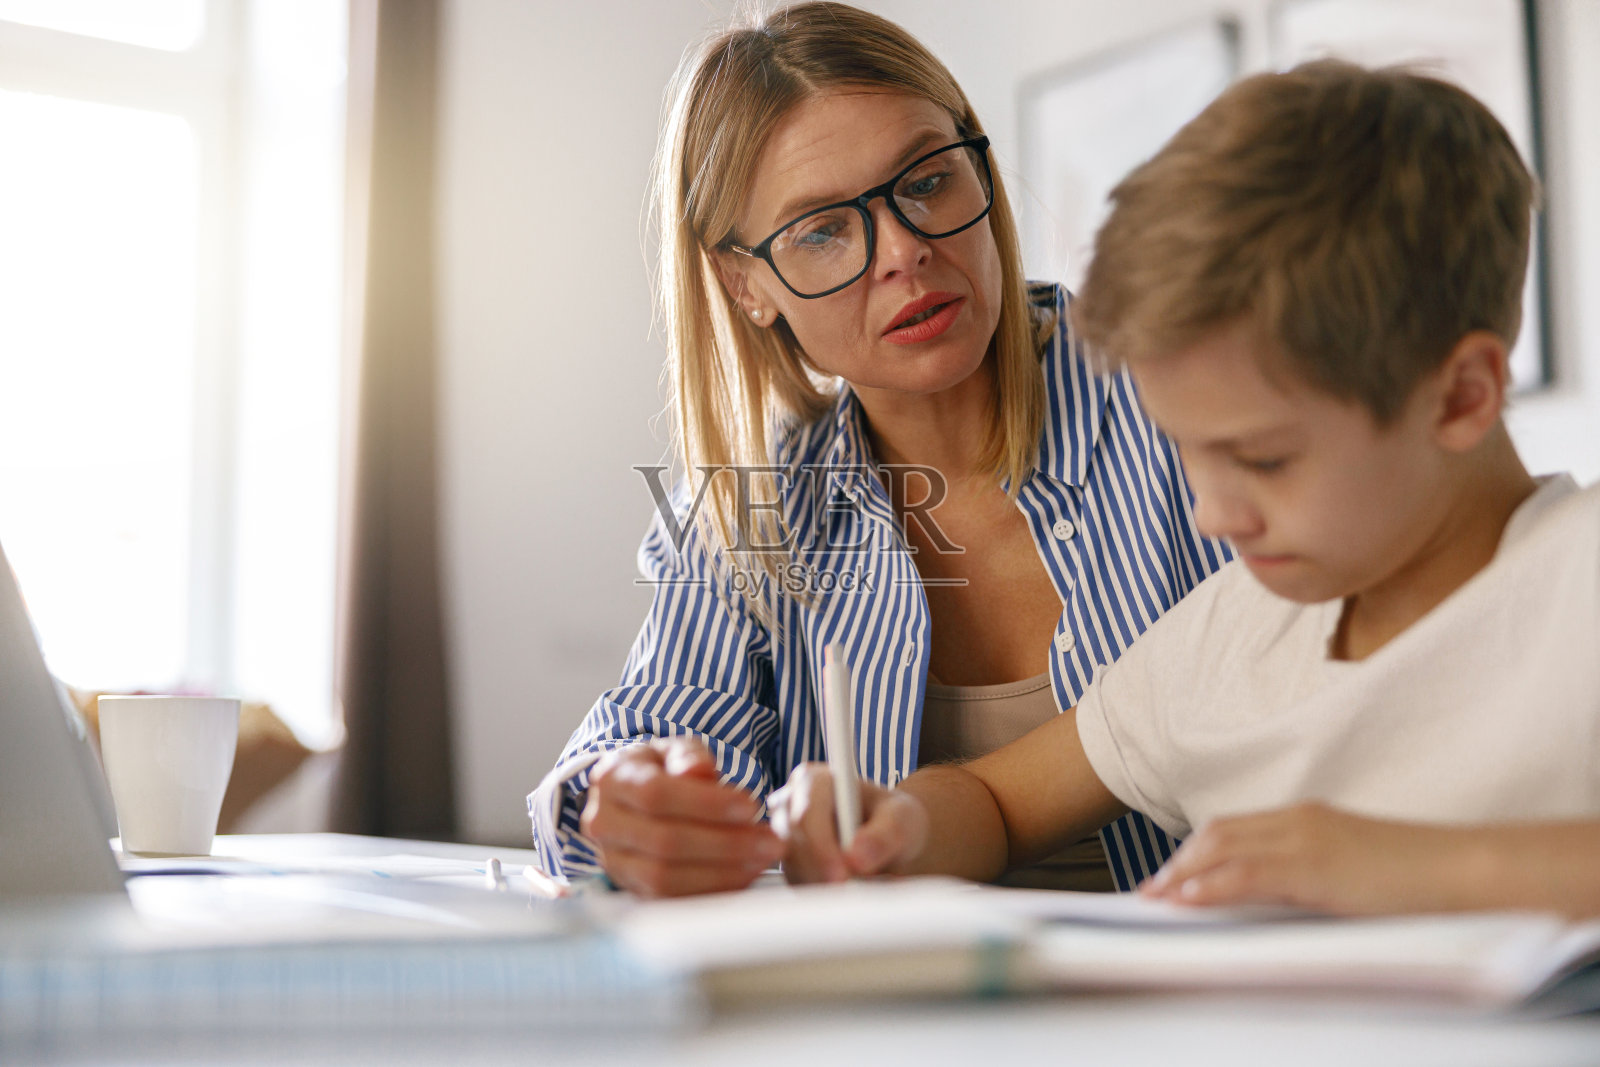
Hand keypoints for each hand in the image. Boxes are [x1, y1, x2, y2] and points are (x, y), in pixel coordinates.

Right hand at [579, 737, 782, 897]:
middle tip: (770, 840)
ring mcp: (615, 862)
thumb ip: (690, 758)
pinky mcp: (632, 889)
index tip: (750, 806)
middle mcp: (604, 824)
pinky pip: (672, 899)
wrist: (638, 798)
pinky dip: (713, 890)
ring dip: (723, 872)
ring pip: (665, 877)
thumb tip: (699, 771)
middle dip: (725, 844)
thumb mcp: (676, 751)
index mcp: (612, 780)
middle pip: (664, 841)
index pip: (655, 795)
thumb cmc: (663, 771)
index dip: (706, 804)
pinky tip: (745, 874)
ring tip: (763, 857)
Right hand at [769, 762, 928, 882]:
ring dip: (826, 885)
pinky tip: (851, 891)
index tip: (843, 875)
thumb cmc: (894, 818)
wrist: (891, 840)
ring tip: (866, 887)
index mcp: (815, 781)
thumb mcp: (902, 818)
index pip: (807, 812)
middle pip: (793, 843)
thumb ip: (884, 833)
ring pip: (794, 869)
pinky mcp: (791, 865)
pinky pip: (799, 886)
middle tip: (854, 893)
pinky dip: (824, 895)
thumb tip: (857, 856)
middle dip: (823, 872)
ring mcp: (787, 836)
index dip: (821, 845)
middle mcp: (793, 804)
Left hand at [1139, 802, 1469, 915]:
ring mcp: (1305, 838)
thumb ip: (1313, 875)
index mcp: (1308, 817)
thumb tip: (1279, 897)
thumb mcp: (1352, 869)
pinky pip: (1246, 875)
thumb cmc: (1421, 876)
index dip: (1197, 850)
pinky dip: (1210, 886)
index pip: (1235, 827)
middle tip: (1153, 889)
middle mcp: (1299, 819)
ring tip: (1158, 898)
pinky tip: (1188, 901)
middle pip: (1219, 833)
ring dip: (1184, 874)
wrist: (1466, 870)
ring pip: (1223, 849)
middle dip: (1180, 861)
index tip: (1172, 873)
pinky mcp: (1314, 866)